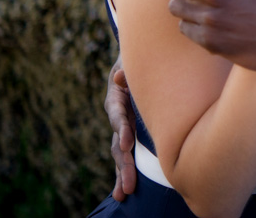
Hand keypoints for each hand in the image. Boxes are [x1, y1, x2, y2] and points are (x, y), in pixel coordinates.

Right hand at [104, 57, 136, 200]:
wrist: (135, 63)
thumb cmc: (138, 62)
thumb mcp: (131, 61)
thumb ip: (127, 69)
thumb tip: (121, 76)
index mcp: (117, 98)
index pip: (118, 116)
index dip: (122, 129)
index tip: (126, 144)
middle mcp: (117, 116)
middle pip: (117, 142)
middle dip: (124, 164)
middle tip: (129, 185)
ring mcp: (122, 127)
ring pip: (119, 154)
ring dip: (122, 174)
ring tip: (123, 194)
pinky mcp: (129, 134)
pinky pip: (126, 155)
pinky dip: (124, 173)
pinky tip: (123, 193)